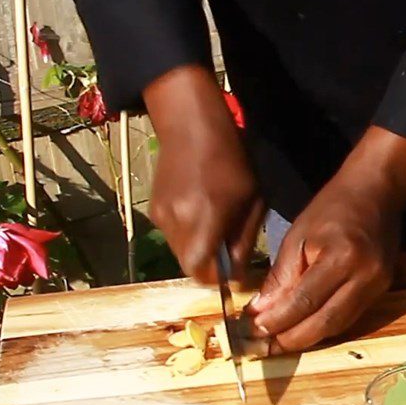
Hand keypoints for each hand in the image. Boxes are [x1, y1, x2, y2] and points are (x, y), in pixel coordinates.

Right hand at [144, 65, 263, 282]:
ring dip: (198, 249)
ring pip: (179, 252)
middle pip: (189, 265)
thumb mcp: (252, 199)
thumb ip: (244, 238)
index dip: (216, 278)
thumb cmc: (231, 159)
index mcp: (204, 217)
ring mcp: (160, 217)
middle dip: (209, 264)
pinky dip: (187, 234)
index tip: (232, 272)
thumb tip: (238, 273)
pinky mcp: (153, 210)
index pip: (200, 270)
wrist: (190, 126)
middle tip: (228, 247)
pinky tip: (199, 210)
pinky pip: (172, 236)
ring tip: (214, 223)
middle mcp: (176, 221)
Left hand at [247, 126, 405, 351]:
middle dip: (291, 339)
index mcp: (341, 258)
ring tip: (279, 343)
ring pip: (338, 325)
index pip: (304, 301)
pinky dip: (325, 326)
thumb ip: (280, 276)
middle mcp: (365, 277)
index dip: (278, 321)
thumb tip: (260, 312)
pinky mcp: (383, 290)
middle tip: (263, 347)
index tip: (253, 331)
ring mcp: (378, 286)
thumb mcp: (298, 235)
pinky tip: (304, 329)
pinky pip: (350, 317)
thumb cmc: (332, 207)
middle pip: (325, 322)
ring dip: (307, 338)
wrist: (376, 191)